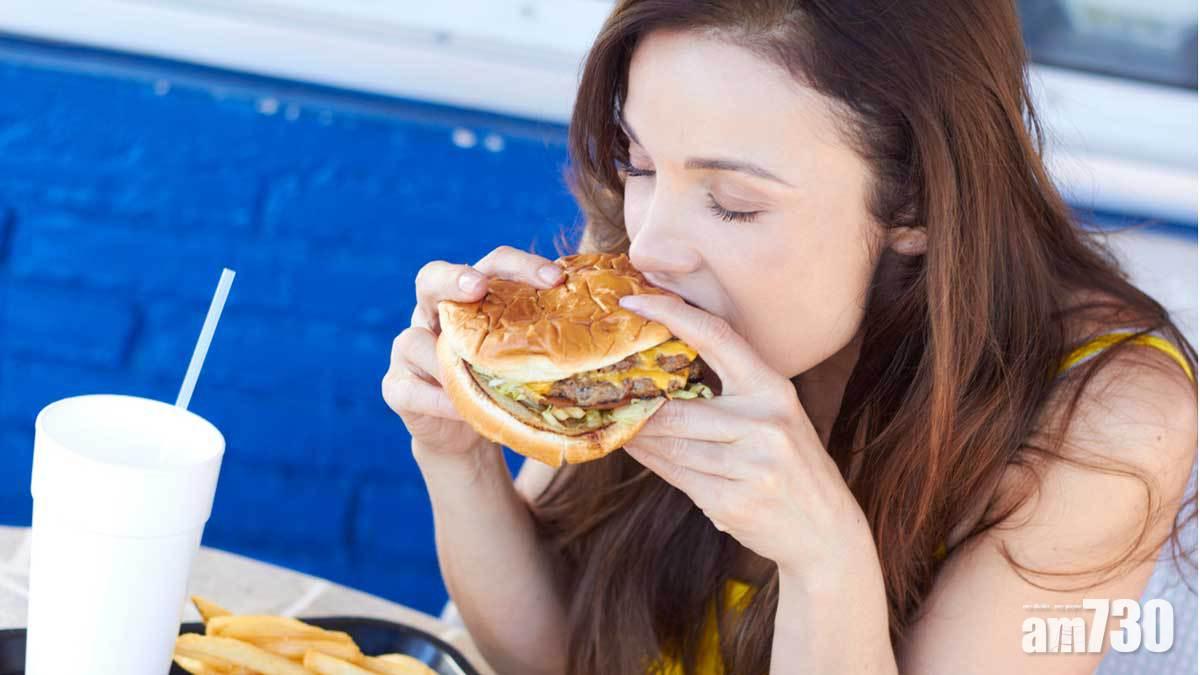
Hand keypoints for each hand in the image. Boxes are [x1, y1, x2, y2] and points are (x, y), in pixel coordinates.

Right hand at [382, 246, 564, 458]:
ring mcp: (408, 349)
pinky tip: (461, 409)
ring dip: (445, 357)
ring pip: (413, 340)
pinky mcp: (397, 388)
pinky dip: (438, 400)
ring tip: (477, 376)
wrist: (464, 433)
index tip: (554, 278)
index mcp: (471, 298)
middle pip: (431, 277)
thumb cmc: (504, 384)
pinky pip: (410, 389)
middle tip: (476, 287)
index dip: (519, 265)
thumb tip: (622, 328)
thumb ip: (551, 339)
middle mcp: (433, 313)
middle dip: (453, 278)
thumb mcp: (526, 359)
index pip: (491, 265)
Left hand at [618, 294, 866, 576]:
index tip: (633, 300)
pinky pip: (676, 476)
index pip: (717, 337)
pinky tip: (636, 449)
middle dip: (637, 405)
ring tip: (615, 422)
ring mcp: (751, 466)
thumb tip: (659, 371)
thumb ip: (730, 392)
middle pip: (677, 408)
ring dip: (637, 436)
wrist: (825, 532)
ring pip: (670, 445)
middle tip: (603, 390)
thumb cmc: (791, 465)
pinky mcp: (733, 502)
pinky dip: (651, 461)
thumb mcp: (774, 416)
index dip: (671, 314)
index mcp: (774, 390)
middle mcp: (765, 424)